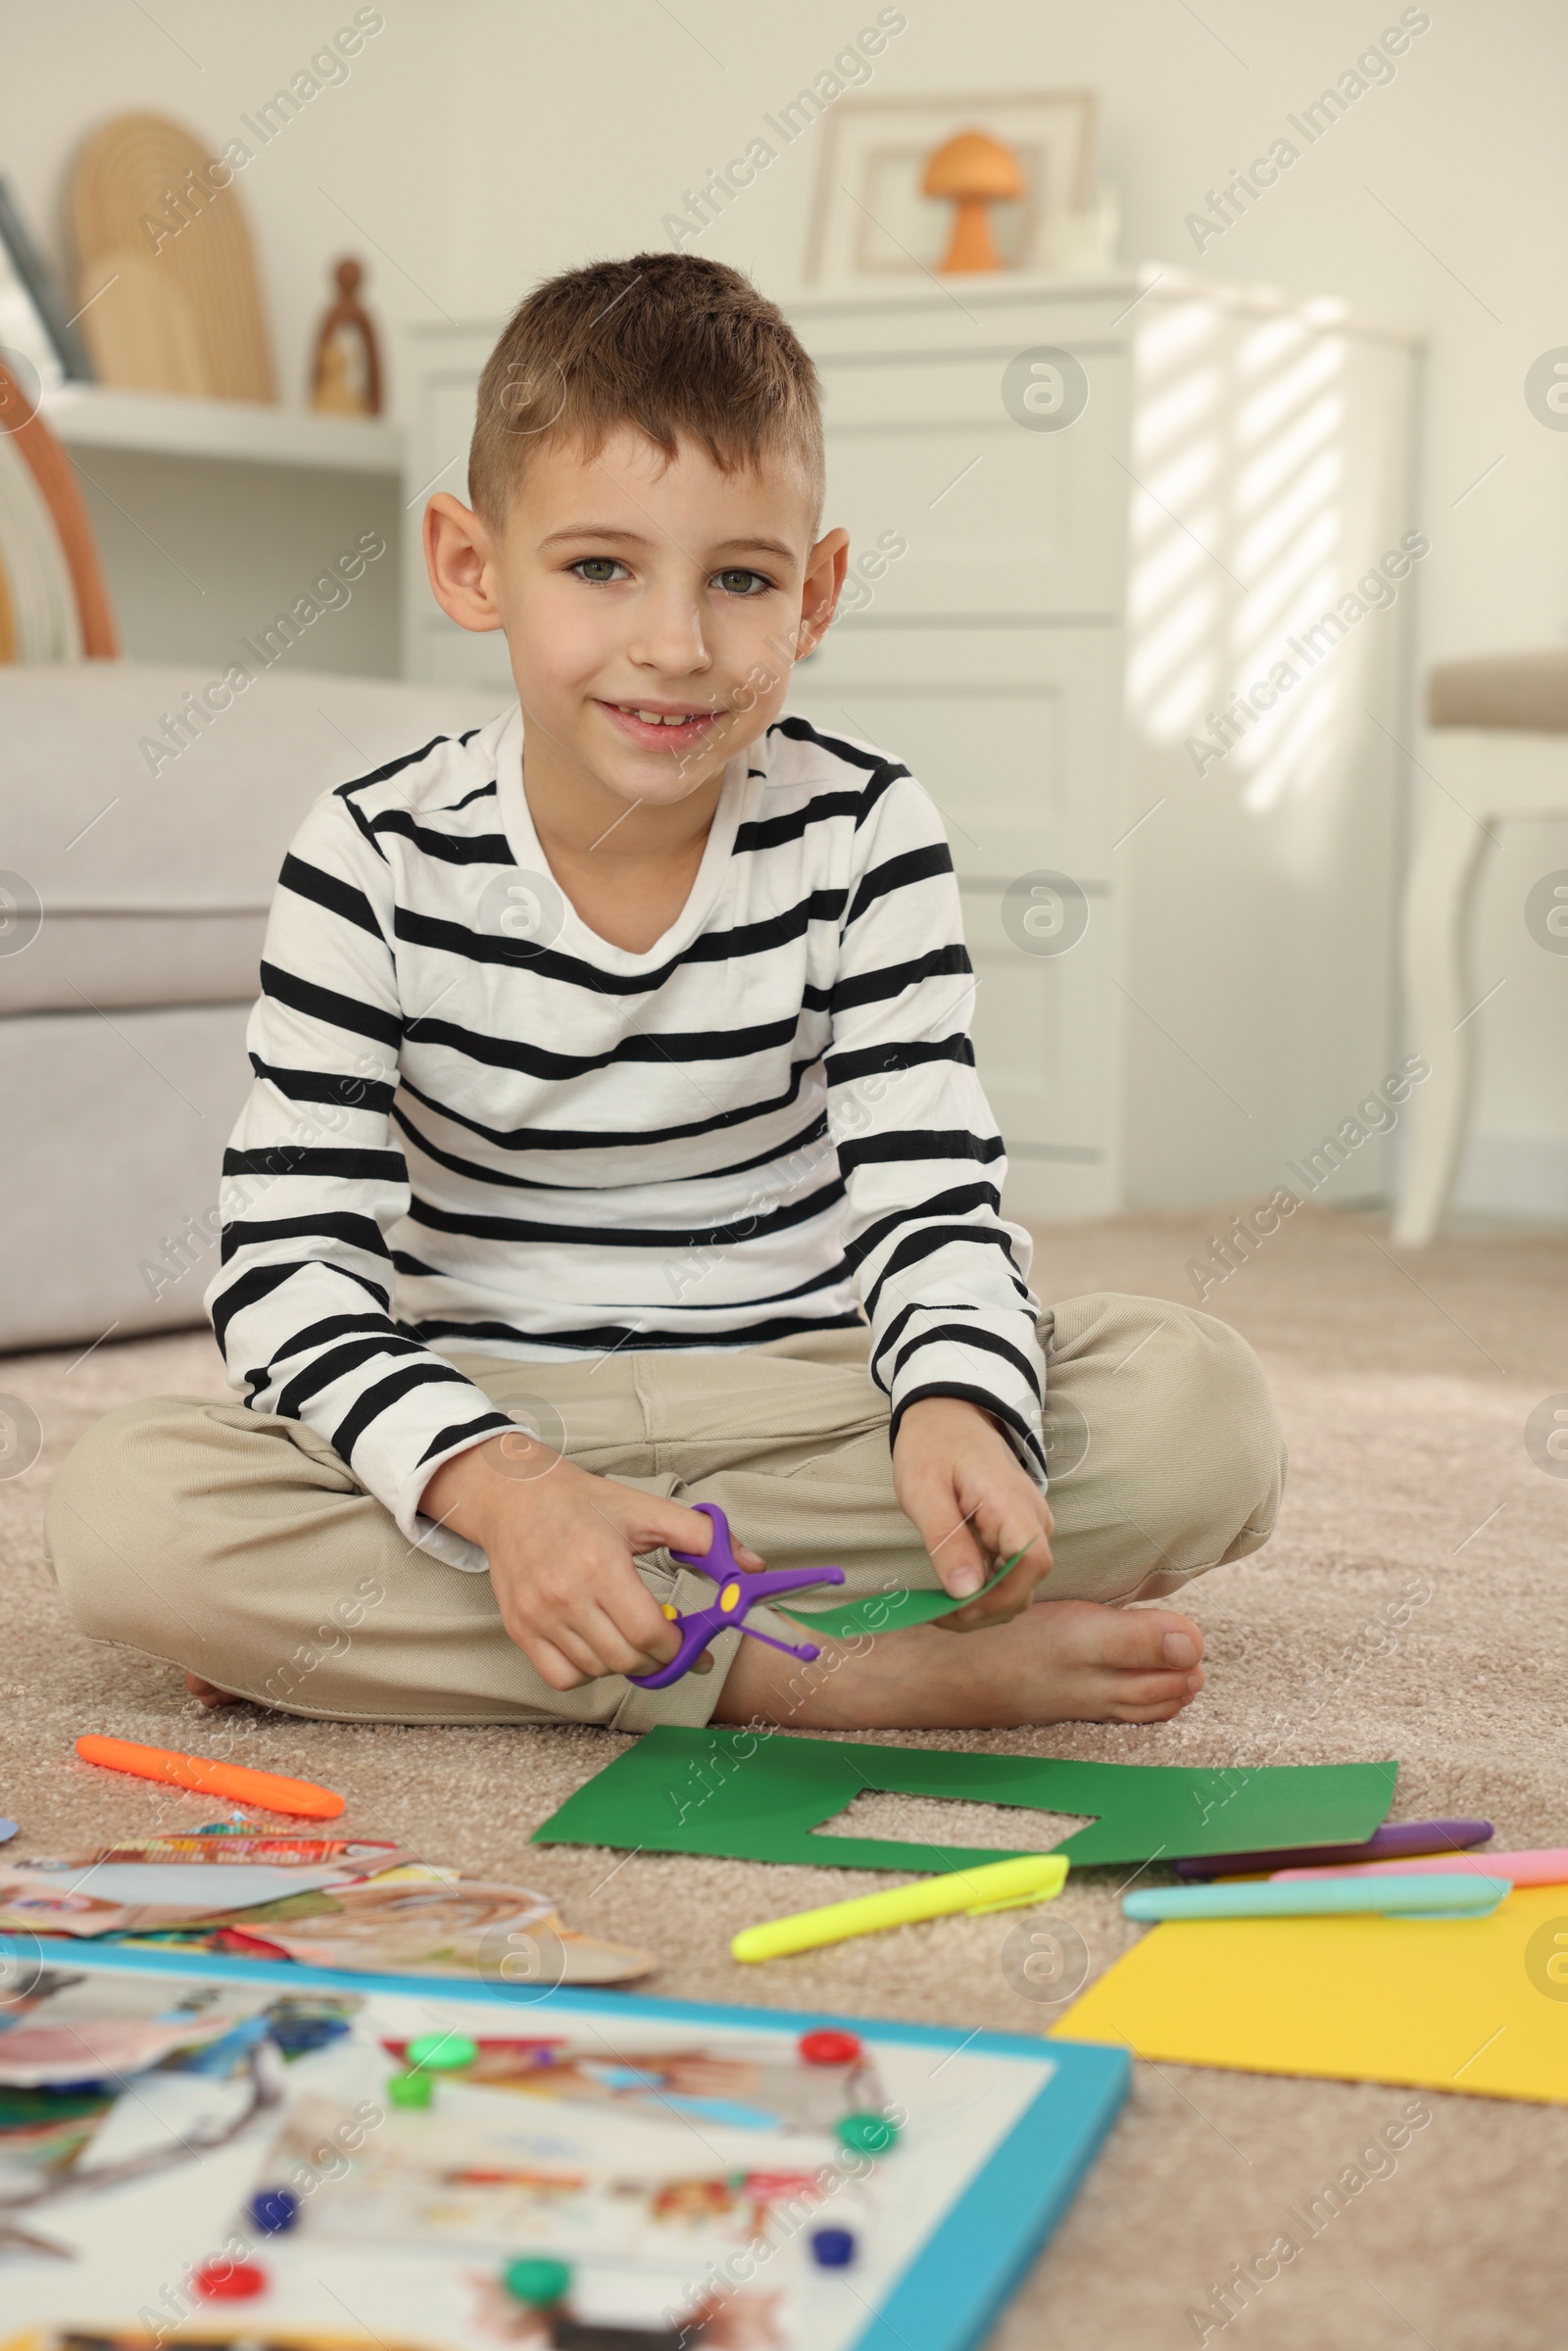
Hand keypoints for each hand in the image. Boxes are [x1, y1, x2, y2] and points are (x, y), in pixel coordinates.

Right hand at [420, 1437, 765, 1690]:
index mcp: (600, 1563)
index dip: (677, 1647)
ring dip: (624, 1663)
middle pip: (626, 1659)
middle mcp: (565, 1594)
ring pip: (597, 1670)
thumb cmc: (582, 1502)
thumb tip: (752, 1567)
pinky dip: (587, 1671)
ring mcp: (538, 1615)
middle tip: (669, 1644)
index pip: (648, 1633)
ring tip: (631, 1635)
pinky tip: (598, 1645)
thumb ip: (704, 1537)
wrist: (514, 1497)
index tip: (689, 1639)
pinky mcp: (519, 1628)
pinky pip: (561, 1676)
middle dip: (658, 1660)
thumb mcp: (646, 1509)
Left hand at [891, 1395, 1053, 1632]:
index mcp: (1012, 1503)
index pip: (1030, 1564)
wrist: (949, 1415)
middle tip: (934, 1614)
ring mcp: (1031, 1527)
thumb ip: (946, 1541)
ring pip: (1019, 1586)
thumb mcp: (923, 1491)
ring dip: (983, 1606)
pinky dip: (986, 1591)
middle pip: (1026, 1585)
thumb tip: (966, 1593)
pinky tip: (954, 1589)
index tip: (955, 1610)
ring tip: (939, 1605)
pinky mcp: (1021, 1533)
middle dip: (983, 1611)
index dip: (997, 1598)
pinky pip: (1012, 1574)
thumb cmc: (932, 1447)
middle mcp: (1034, 1518)